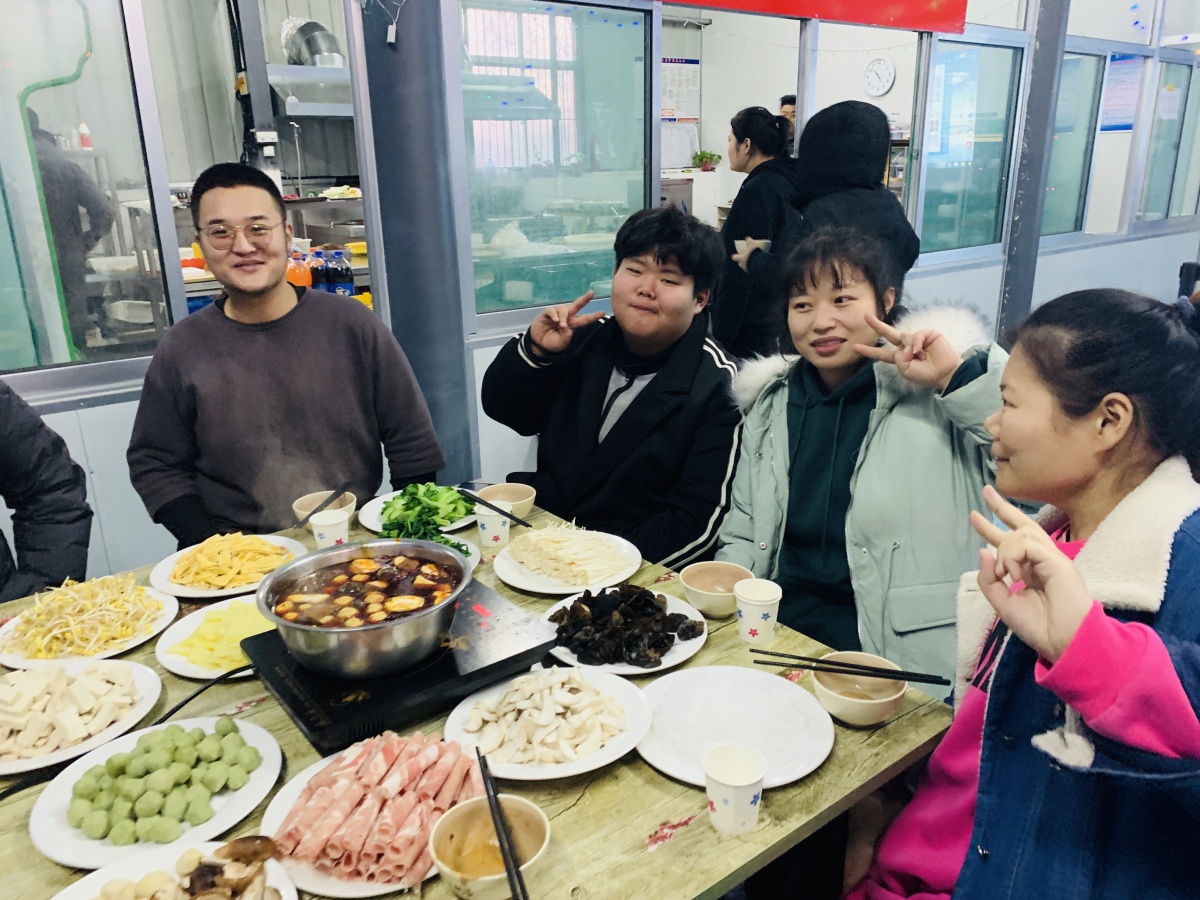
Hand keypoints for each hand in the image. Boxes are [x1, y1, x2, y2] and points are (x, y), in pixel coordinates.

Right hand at [528, 291, 603, 354]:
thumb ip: (566, 336)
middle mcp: (566, 317)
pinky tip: (555, 320)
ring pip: (564, 308)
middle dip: (584, 299)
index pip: (584, 319)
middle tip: (592, 293)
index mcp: (572, 324)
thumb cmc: (553, 343)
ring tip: (561, 324)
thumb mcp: (561, 343)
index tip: (603, 313)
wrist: (539, 344)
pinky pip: (552, 310)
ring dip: (564, 315)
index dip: (593, 316)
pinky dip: (554, 314)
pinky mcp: (546, 313)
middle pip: (577, 306)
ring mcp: (556, 314)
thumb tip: (567, 326)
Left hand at [731, 238, 767, 272]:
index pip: (735, 257)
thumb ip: (749, 242)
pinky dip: (754, 268)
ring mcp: (747, 270)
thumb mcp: (751, 246)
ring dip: (748, 265)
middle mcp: (742, 265)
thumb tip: (747, 238)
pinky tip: (758, 265)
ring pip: (746, 267)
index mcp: (740, 258)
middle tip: (746, 259)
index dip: (735, 256)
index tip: (735, 255)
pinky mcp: (753, 273)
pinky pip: (752, 270)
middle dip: (742, 262)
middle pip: (740, 264)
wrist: (759, 264)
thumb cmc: (753, 254)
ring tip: (753, 262)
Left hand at [853, 313, 963, 390]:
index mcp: (899, 357)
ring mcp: (916, 339)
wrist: (944, 372)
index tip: (855, 347)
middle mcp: (906, 346)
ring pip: (903, 336)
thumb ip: (897, 357)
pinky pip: (915, 334)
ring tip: (919, 356)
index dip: (869, 351)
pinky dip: (916, 343)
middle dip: (877, 325)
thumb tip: (902, 344)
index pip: (882, 353)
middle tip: (865, 316)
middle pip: (888, 334)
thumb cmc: (925, 374)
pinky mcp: (927, 333)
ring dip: (909, 348)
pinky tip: (922, 350)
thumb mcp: (905, 370)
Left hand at [969, 485, 1093, 662]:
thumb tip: (983, 550)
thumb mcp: (1003, 604)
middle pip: (1022, 526)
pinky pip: (1028, 544)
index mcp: (1032, 571)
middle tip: (986, 491)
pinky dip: (1014, 556)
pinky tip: (1015, 574)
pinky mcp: (1058, 561)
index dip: (993, 528)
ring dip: (1005, 550)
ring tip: (1008, 573)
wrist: (1064, 642)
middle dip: (1001, 508)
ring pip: (1022, 534)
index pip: (1012, 542)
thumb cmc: (1039, 627)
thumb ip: (990, 579)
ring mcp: (1053, 559)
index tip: (976, 515)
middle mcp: (1043, 561)